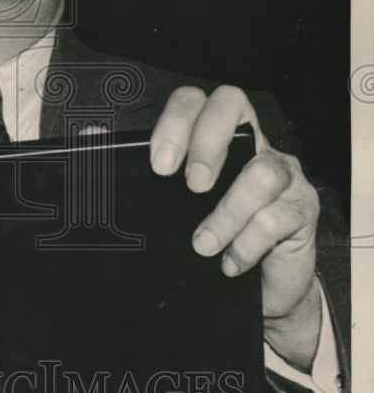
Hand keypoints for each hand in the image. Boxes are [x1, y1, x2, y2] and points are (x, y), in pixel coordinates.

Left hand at [149, 86, 321, 371]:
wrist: (255, 291)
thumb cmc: (204, 239)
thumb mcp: (166, 209)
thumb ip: (135, 176)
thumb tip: (90, 138)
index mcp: (212, 136)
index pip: (195, 100)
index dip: (176, 122)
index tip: (159, 165)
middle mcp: (249, 144)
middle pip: (233, 104)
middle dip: (207, 142)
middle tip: (191, 186)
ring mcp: (281, 173)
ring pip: (262, 171)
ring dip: (226, 214)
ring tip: (202, 245)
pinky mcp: (302, 209)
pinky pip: (278, 217)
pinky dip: (247, 245)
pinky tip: (229, 263)